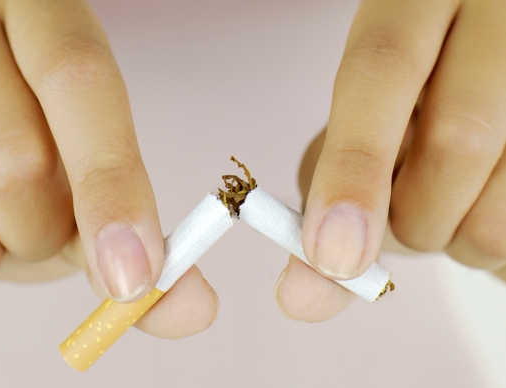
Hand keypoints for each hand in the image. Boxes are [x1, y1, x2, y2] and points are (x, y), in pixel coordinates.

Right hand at [0, 0, 217, 337]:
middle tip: (46, 222)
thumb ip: (142, 237)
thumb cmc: (38, 144)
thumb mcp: (90, 170)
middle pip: (13, 161)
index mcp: (42, 16)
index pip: (78, 80)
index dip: (111, 186)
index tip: (134, 276)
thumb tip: (196, 309)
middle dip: (46, 231)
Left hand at [276, 0, 505, 320]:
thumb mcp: (363, 115)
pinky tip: (484, 205)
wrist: (489, 49)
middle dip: (408, 219)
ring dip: (457, 240)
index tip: (333, 256)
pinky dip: (493, 249)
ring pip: (504, 208)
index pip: (381, 71)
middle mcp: (497, 17)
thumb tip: (299, 296)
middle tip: (397, 217)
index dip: (353, 170)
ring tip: (450, 200)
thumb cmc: (414, 94)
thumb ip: (329, 188)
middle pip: (455, 142)